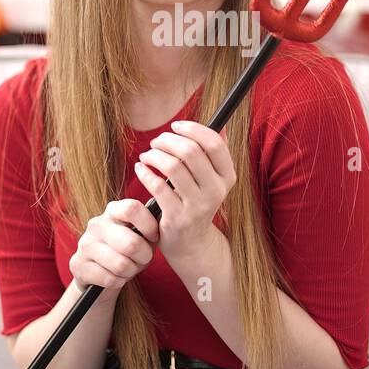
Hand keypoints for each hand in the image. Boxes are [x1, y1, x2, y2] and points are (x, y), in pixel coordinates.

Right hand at [69, 199, 159, 305]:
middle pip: (131, 243)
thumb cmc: (128, 251)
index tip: (153, 237)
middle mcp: (96, 224)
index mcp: (113, 211)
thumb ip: (152, 227)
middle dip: (144, 257)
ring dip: (131, 272)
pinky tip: (115, 277)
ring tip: (128, 269)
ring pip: (121, 264)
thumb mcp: (142, 237)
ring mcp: (85, 244)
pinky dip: (119, 282)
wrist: (100, 274)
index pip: (132, 208)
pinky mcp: (78, 265)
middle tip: (143, 259)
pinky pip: (110, 279)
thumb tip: (166, 220)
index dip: (148, 225)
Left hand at [133, 120, 235, 266]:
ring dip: (154, 155)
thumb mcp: (212, 181)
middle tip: (157, 141)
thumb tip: (220, 125)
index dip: (193, 129)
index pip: (215, 144)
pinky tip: (141, 168)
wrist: (192, 243)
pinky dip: (145, 172)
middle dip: (168, 140)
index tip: (176, 126)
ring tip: (147, 155)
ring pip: (172, 166)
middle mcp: (216, 191)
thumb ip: (215, 155)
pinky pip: (157, 186)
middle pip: (191, 151)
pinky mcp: (176, 217)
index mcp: (227, 177)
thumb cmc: (197, 202)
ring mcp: (197, 206)